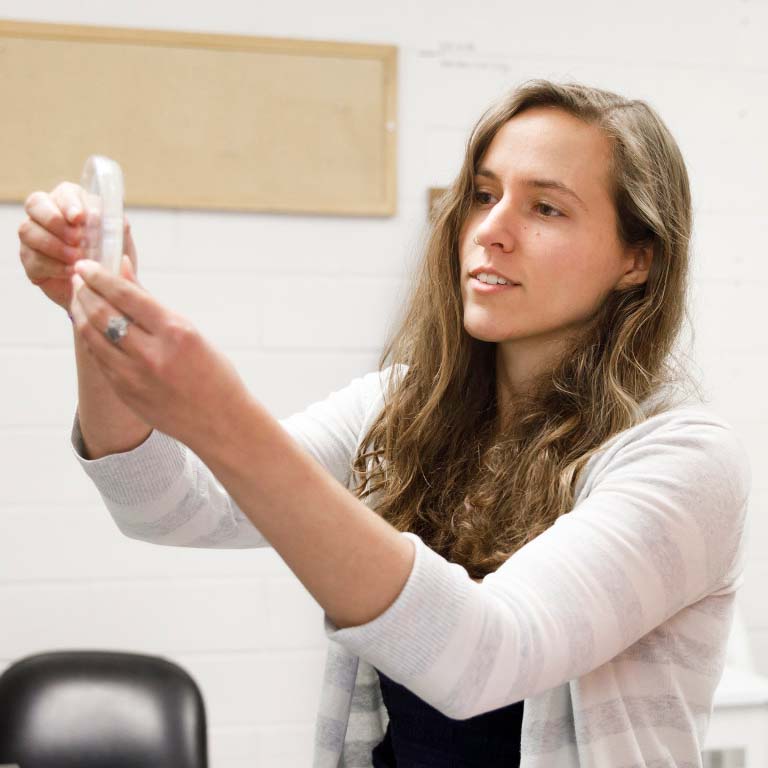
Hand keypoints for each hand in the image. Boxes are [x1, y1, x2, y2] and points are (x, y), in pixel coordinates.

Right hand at [18, 181, 136, 310]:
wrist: (101, 289)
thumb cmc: (110, 259)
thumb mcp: (121, 243)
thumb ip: (118, 229)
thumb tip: (118, 220)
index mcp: (72, 203)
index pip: (64, 192)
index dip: (69, 203)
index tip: (79, 218)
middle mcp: (47, 214)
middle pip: (35, 203)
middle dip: (55, 221)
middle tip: (77, 239)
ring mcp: (34, 236)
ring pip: (28, 230)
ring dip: (54, 245)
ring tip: (77, 259)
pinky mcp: (30, 259)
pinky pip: (32, 258)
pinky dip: (53, 265)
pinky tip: (70, 271)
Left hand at [69, 258, 248, 446]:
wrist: (220, 423)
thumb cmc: (214, 374)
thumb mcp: (190, 332)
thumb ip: (152, 303)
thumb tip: (123, 269)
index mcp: (176, 332)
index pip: (126, 295)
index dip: (100, 276)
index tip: (85, 264)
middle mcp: (152, 354)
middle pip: (101, 313)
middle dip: (84, 290)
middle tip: (78, 277)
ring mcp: (135, 376)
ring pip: (91, 336)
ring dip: (80, 312)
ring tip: (80, 298)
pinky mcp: (125, 392)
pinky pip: (99, 358)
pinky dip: (90, 337)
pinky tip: (91, 326)